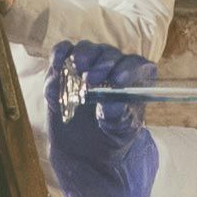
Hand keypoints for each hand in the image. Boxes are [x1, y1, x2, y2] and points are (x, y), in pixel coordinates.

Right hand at [45, 40, 159, 196]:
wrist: (85, 147)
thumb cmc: (111, 136)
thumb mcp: (119, 130)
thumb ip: (117, 115)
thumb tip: (111, 100)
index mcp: (135, 82)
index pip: (138, 65)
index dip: (129, 69)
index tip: (117, 81)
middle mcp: (113, 68)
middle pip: (111, 54)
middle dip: (102, 65)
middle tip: (91, 80)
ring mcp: (89, 65)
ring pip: (87, 49)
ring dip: (82, 57)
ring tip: (77, 75)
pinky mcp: (65, 68)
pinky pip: (62, 51)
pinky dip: (59, 56)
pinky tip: (58, 65)